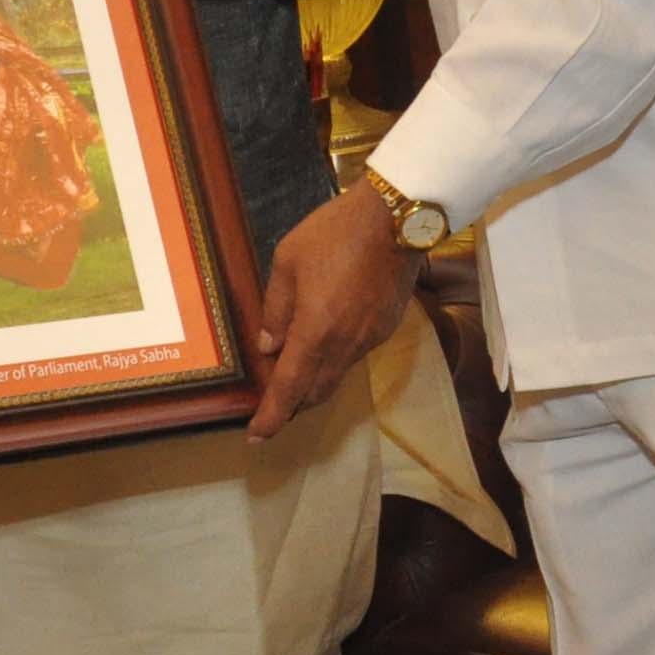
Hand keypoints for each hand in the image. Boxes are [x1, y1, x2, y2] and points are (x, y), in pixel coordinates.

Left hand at [247, 184, 414, 440]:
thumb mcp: (288, 261)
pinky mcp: (387, 327)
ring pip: (337, 374)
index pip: (289, 388)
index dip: (271, 416)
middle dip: (293, 406)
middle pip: (316, 392)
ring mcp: (370, 338)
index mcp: (315, 332)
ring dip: (315, 380)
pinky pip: (355, 354)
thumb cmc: (336, 232)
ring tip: (296, 369)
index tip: (256, 436)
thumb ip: (276, 308)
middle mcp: (345, 345)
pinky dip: (336, 357)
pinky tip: (328, 338)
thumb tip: (268, 346)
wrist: (398, 218)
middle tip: (273, 407)